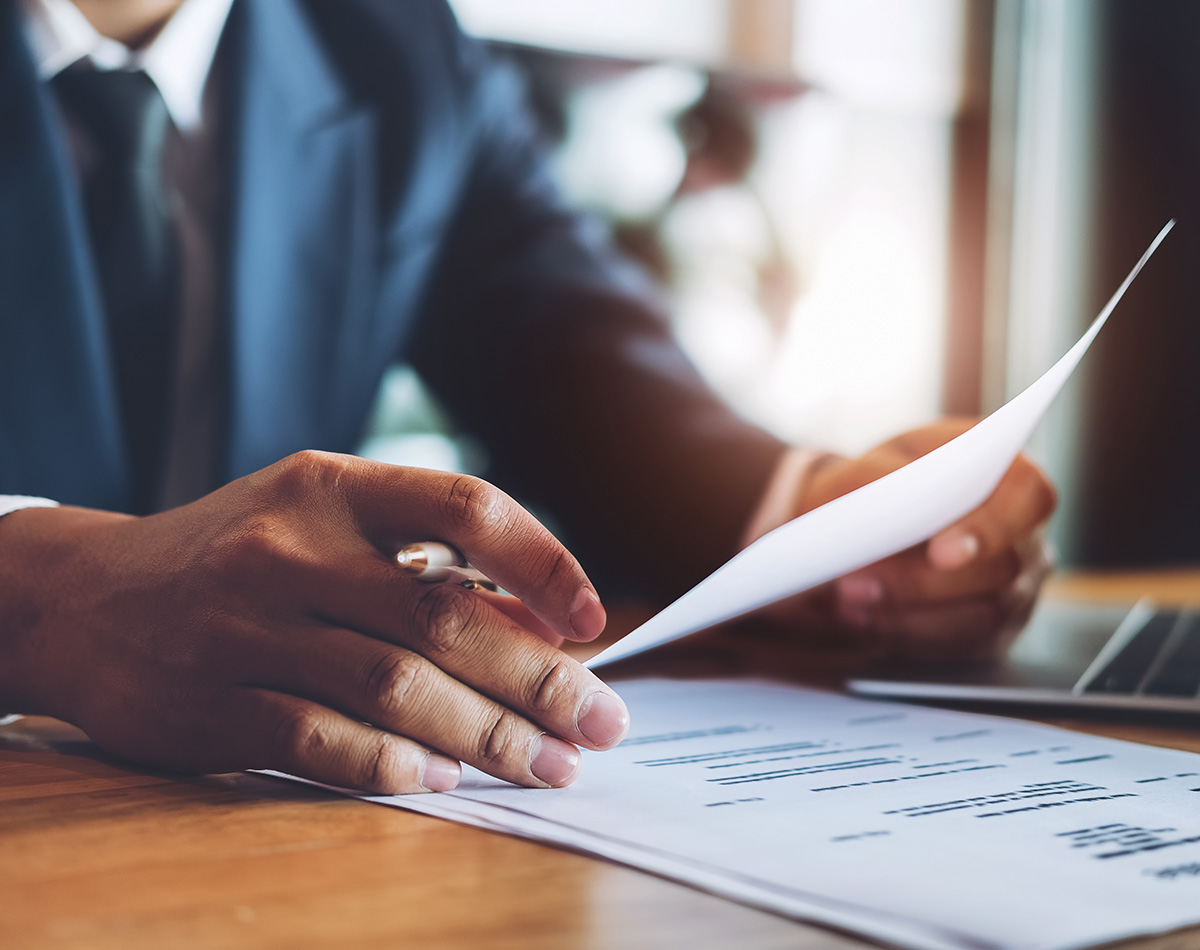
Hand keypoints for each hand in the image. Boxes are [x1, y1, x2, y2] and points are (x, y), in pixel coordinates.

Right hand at [0, 452, 627, 793]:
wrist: (84, 597)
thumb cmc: (237, 556)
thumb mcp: (321, 526)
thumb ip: (422, 565)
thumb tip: (540, 628)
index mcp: (332, 486)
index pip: (466, 505)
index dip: (544, 563)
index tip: (592, 623)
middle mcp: (291, 547)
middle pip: (444, 616)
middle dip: (539, 677)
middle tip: (600, 724)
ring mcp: (245, 625)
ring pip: (395, 686)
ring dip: (488, 734)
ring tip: (548, 764)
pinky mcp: (210, 701)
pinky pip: (322, 740)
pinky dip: (395, 764)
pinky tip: (445, 778)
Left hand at [759, 421, 1056, 660]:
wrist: (866, 523)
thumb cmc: (880, 484)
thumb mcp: (869, 466)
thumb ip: (877, 477)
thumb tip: (880, 505)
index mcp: (1009, 476)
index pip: (1027, 496)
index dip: (990, 527)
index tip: (940, 554)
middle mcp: (1025, 536)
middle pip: (1000, 569)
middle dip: (922, 582)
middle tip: (855, 585)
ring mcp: (1016, 590)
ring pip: (978, 617)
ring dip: (905, 614)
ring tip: (845, 604)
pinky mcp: (991, 632)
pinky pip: (959, 645)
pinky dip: (904, 633)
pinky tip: (860, 619)